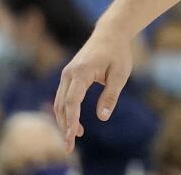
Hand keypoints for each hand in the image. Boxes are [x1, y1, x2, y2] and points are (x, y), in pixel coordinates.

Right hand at [53, 26, 133, 151]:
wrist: (110, 33)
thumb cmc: (118, 53)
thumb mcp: (120, 74)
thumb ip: (111, 95)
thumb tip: (102, 117)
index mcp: (81, 72)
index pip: (72, 101)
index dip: (72, 120)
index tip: (73, 136)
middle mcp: (69, 74)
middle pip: (62, 105)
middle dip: (64, 127)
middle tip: (69, 147)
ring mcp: (66, 74)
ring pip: (60, 103)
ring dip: (64, 121)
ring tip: (74, 138)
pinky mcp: (68, 76)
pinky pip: (63, 97)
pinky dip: (66, 112)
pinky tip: (75, 124)